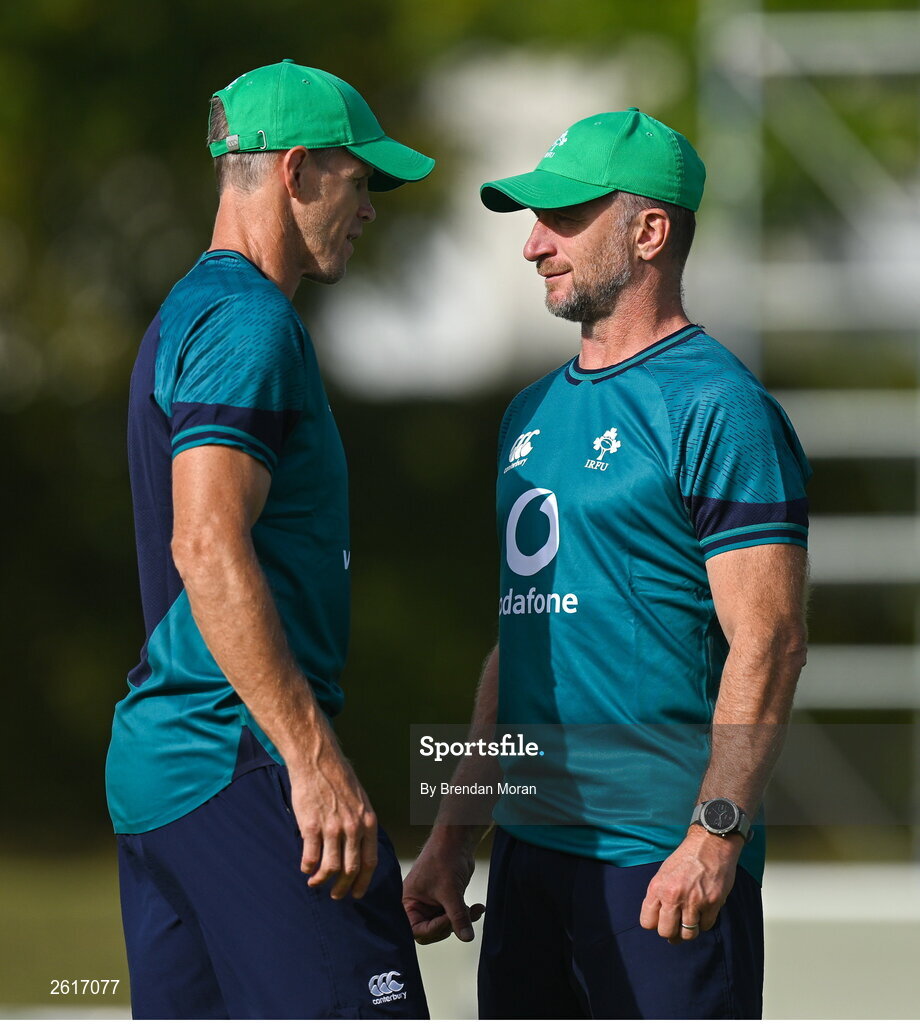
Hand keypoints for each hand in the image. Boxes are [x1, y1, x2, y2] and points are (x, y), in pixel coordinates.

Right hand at [288, 725, 377, 900]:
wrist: (318, 760)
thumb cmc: (338, 778)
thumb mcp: (360, 801)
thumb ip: (361, 824)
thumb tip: (360, 847)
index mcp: (368, 822)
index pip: (369, 862)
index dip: (363, 882)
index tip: (356, 893)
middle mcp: (353, 828)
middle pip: (350, 870)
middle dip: (342, 888)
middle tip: (336, 895)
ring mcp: (332, 828)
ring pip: (330, 868)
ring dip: (322, 881)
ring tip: (316, 883)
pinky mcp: (311, 826)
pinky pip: (310, 857)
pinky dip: (307, 868)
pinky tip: (305, 868)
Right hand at [402, 836, 484, 943]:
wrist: (457, 840)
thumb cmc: (444, 858)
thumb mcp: (450, 892)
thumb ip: (457, 917)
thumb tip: (467, 938)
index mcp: (408, 903)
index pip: (417, 930)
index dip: (434, 929)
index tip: (449, 919)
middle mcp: (418, 904)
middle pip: (432, 931)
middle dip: (450, 925)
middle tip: (462, 915)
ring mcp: (432, 903)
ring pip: (447, 924)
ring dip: (462, 919)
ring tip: (474, 910)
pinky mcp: (446, 899)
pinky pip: (455, 915)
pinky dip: (467, 913)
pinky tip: (479, 908)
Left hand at [639, 827, 742, 943]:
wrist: (710, 844)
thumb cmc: (686, 858)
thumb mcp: (664, 873)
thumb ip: (659, 895)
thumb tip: (659, 920)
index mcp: (657, 887)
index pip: (647, 922)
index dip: (655, 924)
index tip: (662, 920)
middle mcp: (673, 896)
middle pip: (666, 932)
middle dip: (671, 932)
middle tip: (677, 925)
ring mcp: (693, 901)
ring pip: (687, 935)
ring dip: (689, 930)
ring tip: (691, 920)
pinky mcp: (712, 903)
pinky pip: (706, 926)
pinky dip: (704, 923)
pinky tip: (704, 912)